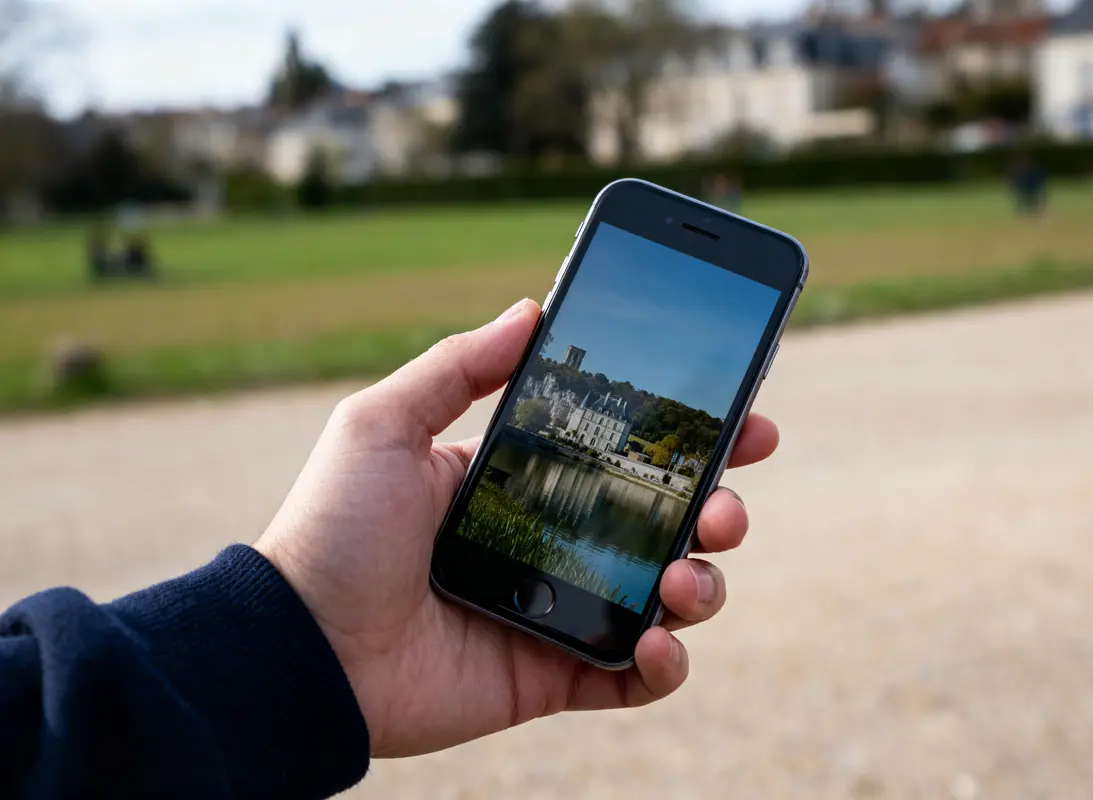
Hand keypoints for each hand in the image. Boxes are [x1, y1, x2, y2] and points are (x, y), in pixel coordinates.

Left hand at [254, 299, 779, 756]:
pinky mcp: (554, 675)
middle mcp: (553, 543)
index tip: (740, 419)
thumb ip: (459, 366)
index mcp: (524, 482)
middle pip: (664, 523)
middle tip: (724, 502)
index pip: (624, 454)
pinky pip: (634, 679)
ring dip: (703, 584)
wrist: (298, 647)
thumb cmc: (333, 528)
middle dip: (716, 507)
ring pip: (667, 598)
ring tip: (684, 576)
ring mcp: (559, 610)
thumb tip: (531, 309)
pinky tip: (657, 644)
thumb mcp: (385, 423)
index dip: (689, 439)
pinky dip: (665, 666)